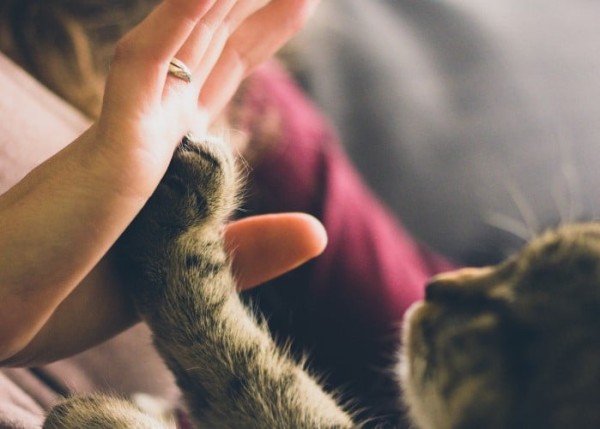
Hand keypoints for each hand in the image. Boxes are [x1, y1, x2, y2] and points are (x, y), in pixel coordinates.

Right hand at [0, 0, 318, 364]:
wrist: (9, 317)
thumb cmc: (80, 294)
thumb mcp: (189, 272)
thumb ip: (252, 249)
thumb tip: (319, 232)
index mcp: (168, 151)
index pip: (219, 73)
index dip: (257, 33)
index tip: (294, 2)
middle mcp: (152, 127)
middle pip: (212, 44)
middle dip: (252, 4)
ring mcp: (130, 130)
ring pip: (184, 39)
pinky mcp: (109, 147)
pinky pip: (143, 68)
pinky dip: (176, 23)